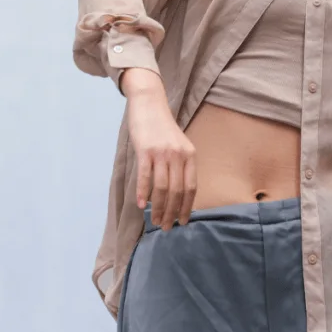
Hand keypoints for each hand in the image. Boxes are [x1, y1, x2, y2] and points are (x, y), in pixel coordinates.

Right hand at [125, 76, 196, 231]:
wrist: (149, 104)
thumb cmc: (162, 128)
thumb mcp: (178, 145)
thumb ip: (181, 165)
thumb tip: (180, 194)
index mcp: (190, 155)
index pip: (191, 187)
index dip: (187, 207)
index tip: (183, 222)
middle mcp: (178, 155)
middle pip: (177, 191)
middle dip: (172, 212)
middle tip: (167, 227)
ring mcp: (162, 152)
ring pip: (162, 188)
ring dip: (158, 208)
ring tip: (155, 221)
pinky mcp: (145, 150)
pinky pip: (145, 177)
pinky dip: (143, 193)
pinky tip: (141, 205)